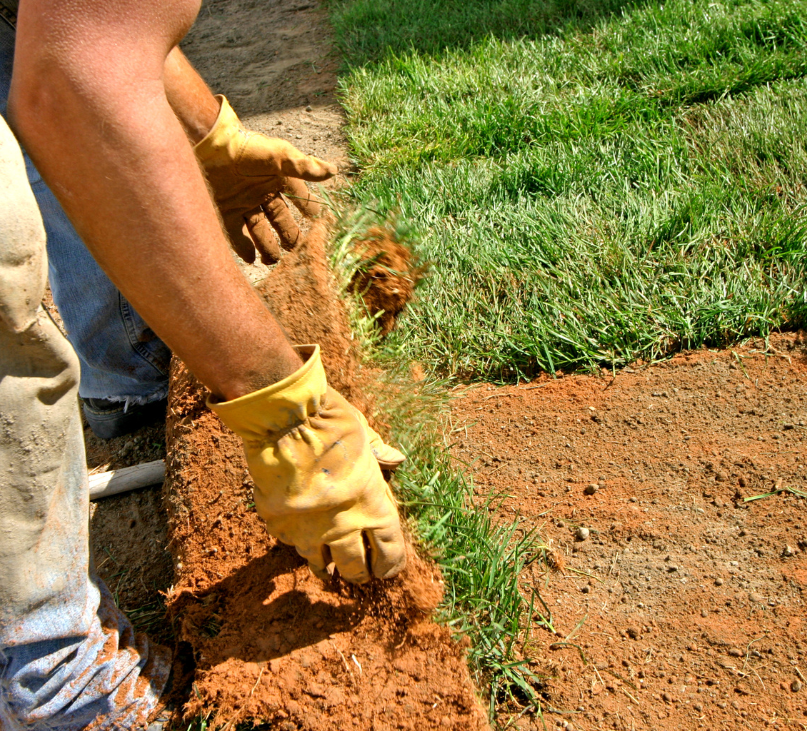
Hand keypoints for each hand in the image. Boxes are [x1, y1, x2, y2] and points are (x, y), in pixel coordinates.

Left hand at [194, 96, 336, 264]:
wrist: (209, 144)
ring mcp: (243, 204)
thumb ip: (304, 167)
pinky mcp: (225, 211)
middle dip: (290, 236)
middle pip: (281, 220)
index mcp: (277, 180)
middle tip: (298, 251)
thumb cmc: (246, 147)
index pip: (299, 198)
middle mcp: (262, 193)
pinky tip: (252, 259)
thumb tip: (333, 171)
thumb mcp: (278, 156)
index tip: (320, 223)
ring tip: (274, 261)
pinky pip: (237, 235)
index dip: (309, 209)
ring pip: (260, 231)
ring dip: (268, 247)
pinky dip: (244, 248)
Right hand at [208, 345, 405, 582]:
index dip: (390, 564)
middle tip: (358, 572)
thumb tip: (396, 459)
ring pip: (319, 563)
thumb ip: (379, 453)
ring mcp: (308, 529)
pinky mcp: (279, 524)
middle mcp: (343, 526)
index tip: (386, 569)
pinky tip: (297, 535)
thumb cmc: (331, 422)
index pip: (389, 552)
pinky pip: (289, 542)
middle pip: (355, 568)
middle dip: (359, 573)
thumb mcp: (364, 434)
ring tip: (326, 569)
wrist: (284, 420)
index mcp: (372, 506)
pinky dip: (295, 540)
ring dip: (325, 565)